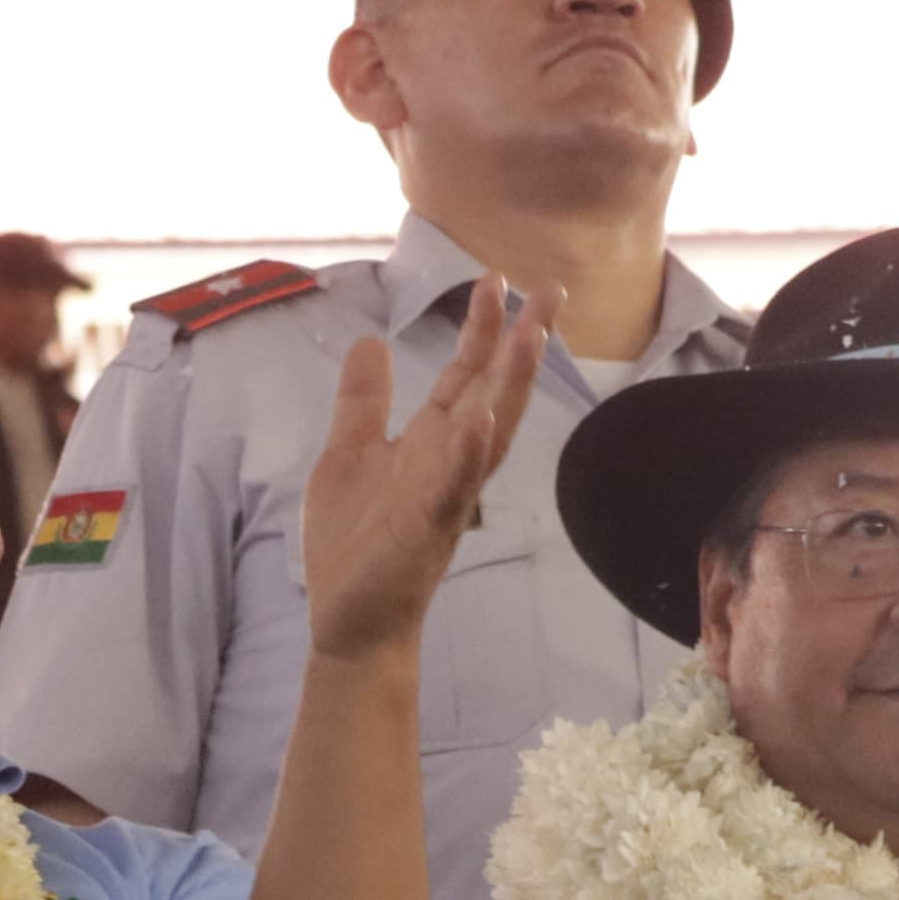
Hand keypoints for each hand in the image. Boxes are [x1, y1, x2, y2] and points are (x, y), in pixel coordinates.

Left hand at [299, 276, 555, 660]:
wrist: (350, 621)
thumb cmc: (354, 544)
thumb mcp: (348, 454)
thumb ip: (364, 402)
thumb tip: (373, 341)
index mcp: (431, 442)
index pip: (465, 375)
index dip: (482, 329)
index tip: (497, 279)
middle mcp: (449, 461)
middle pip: (493, 391)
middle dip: (520, 342)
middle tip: (550, 290)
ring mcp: (444, 493)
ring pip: (488, 431)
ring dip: (510, 385)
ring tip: (530, 337)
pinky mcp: (426, 528)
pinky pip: (454, 486)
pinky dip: (468, 453)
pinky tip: (482, 419)